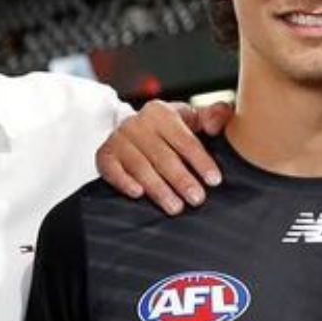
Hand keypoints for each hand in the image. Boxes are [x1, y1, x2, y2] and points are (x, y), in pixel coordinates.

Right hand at [96, 99, 230, 213]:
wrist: (133, 134)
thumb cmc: (169, 131)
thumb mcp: (192, 120)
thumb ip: (214, 116)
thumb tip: (217, 124)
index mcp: (161, 112)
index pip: (185, 140)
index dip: (201, 161)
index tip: (214, 180)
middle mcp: (137, 123)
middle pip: (163, 156)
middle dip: (182, 180)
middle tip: (197, 199)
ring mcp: (119, 139)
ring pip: (141, 167)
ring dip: (159, 189)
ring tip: (175, 207)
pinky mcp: (104, 155)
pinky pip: (112, 170)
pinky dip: (124, 182)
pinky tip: (138, 194)